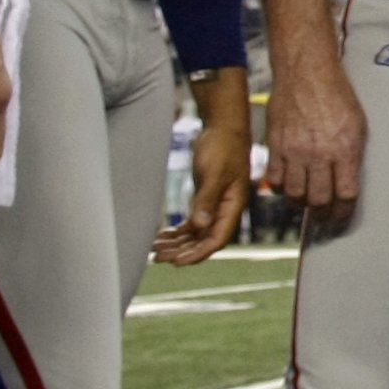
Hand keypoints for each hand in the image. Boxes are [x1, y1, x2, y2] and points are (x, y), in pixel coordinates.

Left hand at [153, 71, 254, 264]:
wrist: (224, 127)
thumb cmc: (223, 146)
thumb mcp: (214, 172)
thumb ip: (207, 199)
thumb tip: (200, 226)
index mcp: (233, 206)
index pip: (217, 239)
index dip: (198, 253)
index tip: (177, 262)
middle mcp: (225, 210)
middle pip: (205, 241)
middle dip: (183, 252)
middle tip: (159, 258)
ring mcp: (215, 205)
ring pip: (196, 234)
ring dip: (178, 244)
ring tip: (155, 251)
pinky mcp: (205, 199)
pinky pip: (192, 223)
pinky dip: (178, 232)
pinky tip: (162, 237)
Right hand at [262, 52, 368, 231]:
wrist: (306, 73)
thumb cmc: (336, 95)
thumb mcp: (357, 125)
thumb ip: (352, 155)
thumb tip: (347, 182)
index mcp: (345, 149)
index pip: (346, 194)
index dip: (344, 212)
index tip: (341, 218)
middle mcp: (319, 154)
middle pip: (319, 200)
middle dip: (322, 214)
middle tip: (322, 215)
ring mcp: (294, 151)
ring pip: (294, 195)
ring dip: (300, 204)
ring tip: (305, 202)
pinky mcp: (275, 146)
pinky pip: (274, 180)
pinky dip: (280, 188)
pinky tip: (286, 185)